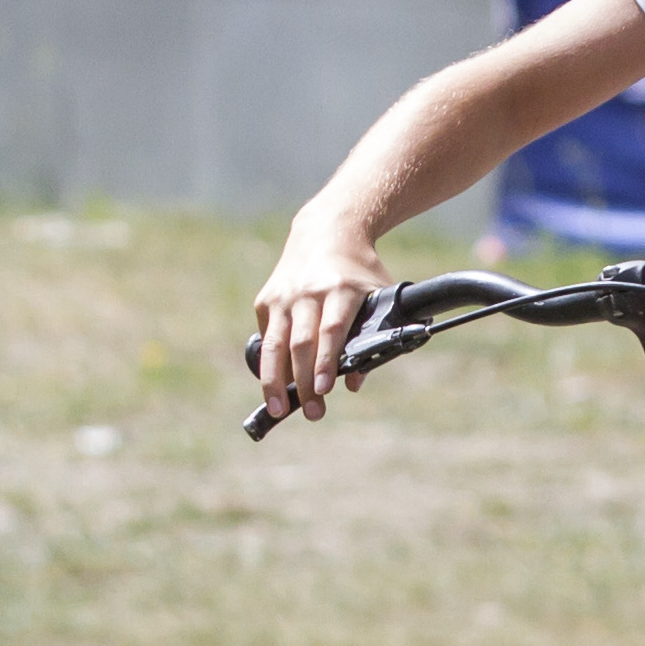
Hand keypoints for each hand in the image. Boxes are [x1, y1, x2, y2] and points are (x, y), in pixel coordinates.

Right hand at [247, 217, 394, 420]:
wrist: (326, 232)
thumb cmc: (359, 272)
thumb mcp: (378, 296)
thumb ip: (373, 336)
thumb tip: (354, 383)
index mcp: (340, 289)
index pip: (330, 331)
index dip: (327, 362)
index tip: (327, 390)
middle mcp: (307, 292)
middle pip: (301, 344)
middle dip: (304, 383)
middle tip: (313, 413)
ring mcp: (283, 296)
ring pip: (275, 345)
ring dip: (274, 380)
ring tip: (277, 409)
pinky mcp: (266, 300)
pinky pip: (268, 339)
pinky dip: (271, 364)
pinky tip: (275, 387)